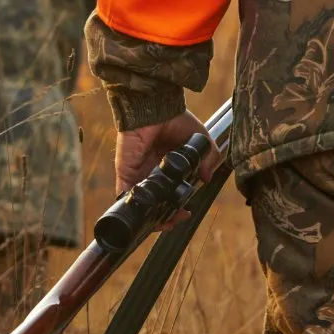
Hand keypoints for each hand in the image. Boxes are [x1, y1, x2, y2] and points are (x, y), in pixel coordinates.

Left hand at [114, 110, 222, 230]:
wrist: (155, 109)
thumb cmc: (175, 118)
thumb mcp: (199, 138)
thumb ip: (208, 157)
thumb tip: (206, 178)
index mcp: (167, 166)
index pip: (171, 192)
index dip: (177, 206)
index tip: (186, 212)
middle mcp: (152, 172)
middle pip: (156, 201)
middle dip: (165, 216)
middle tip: (176, 219)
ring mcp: (138, 174)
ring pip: (143, 203)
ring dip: (151, 217)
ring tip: (164, 223)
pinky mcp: (126, 173)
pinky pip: (126, 196)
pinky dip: (133, 208)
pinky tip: (144, 217)